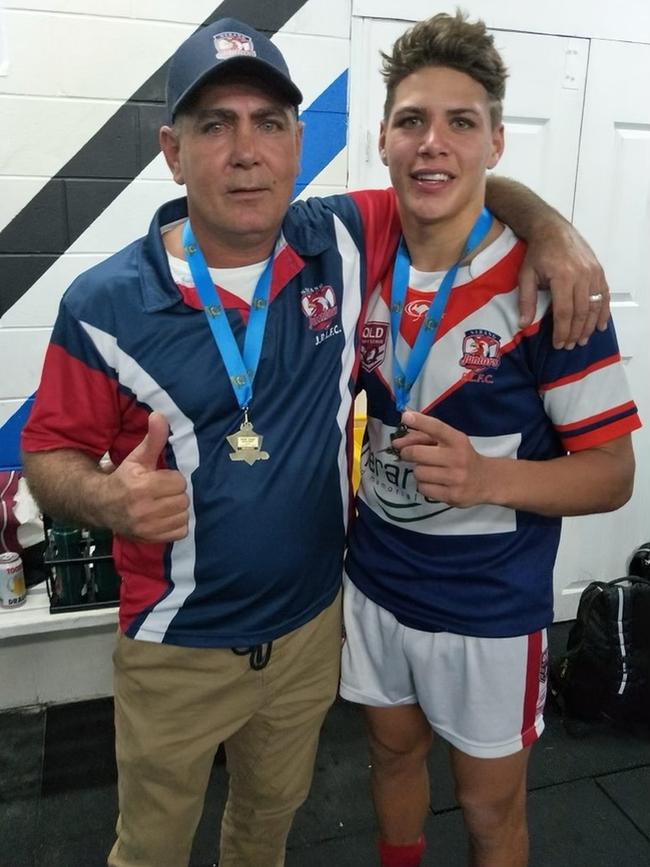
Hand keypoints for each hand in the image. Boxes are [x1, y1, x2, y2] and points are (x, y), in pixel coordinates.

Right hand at [105, 412, 188, 541]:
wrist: (102, 506)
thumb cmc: (124, 478)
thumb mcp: (137, 457)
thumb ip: (153, 439)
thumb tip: (160, 415)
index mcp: (141, 487)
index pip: (179, 481)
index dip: (172, 479)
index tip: (160, 479)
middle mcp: (143, 509)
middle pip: (183, 499)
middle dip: (175, 494)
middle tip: (161, 492)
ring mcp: (147, 527)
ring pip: (183, 515)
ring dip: (177, 509)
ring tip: (163, 504)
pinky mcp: (151, 539)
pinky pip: (181, 531)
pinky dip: (176, 524)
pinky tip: (164, 517)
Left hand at [393, 411, 489, 506]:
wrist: (486, 480)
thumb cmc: (462, 457)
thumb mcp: (450, 442)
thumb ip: (425, 437)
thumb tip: (398, 443)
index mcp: (457, 440)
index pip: (436, 428)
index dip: (420, 421)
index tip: (405, 417)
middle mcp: (458, 458)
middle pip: (417, 453)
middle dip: (407, 452)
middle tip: (407, 453)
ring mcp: (455, 478)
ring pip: (418, 472)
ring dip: (418, 471)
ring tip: (428, 471)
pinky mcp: (452, 495)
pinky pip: (423, 488)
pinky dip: (423, 485)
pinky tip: (434, 483)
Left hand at [517, 221, 609, 349]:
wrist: (553, 229)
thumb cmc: (538, 253)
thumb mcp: (525, 276)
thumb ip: (526, 301)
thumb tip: (522, 325)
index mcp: (562, 277)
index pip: (564, 312)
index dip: (561, 331)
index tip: (558, 344)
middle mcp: (581, 275)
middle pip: (581, 312)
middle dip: (575, 333)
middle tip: (569, 346)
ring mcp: (593, 273)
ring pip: (595, 306)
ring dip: (589, 326)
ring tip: (582, 340)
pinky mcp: (599, 271)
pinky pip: (604, 295)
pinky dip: (603, 312)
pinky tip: (600, 326)